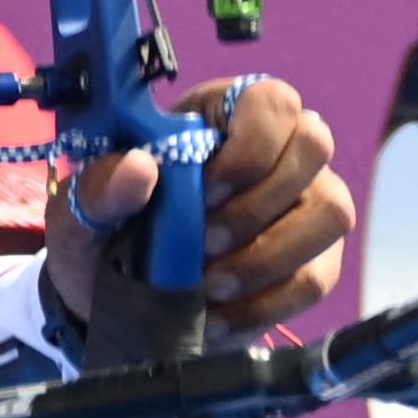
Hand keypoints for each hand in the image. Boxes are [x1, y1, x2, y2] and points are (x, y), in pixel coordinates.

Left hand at [43, 76, 356, 346]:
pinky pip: (317, 277)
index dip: (250, 145)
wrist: (116, 295)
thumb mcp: (85, 208)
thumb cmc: (109, 229)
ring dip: (267, 258)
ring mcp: (306, 205)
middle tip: (204, 245)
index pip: (273, 101)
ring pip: (332, 213)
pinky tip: (218, 317)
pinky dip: (264, 305)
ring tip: (209, 287)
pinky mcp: (315, 261)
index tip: (203, 191)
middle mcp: (280, 152)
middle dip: (257, 205)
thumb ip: (100, 185)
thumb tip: (139, 168)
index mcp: (225, 116)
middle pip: (316, 146)